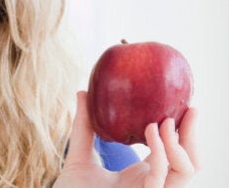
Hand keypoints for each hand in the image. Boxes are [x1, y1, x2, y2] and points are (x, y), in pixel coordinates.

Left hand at [53, 91, 198, 187]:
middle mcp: (150, 185)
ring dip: (179, 143)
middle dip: (192, 135)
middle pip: (188, 162)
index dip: (183, 131)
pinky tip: (150, 130)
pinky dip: (161, 153)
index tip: (183, 106)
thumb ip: (84, 127)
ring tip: (163, 121)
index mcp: (141, 176)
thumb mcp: (78, 156)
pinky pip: (161, 177)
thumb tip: (83, 92)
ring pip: (185, 171)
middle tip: (190, 110)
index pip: (174, 154)